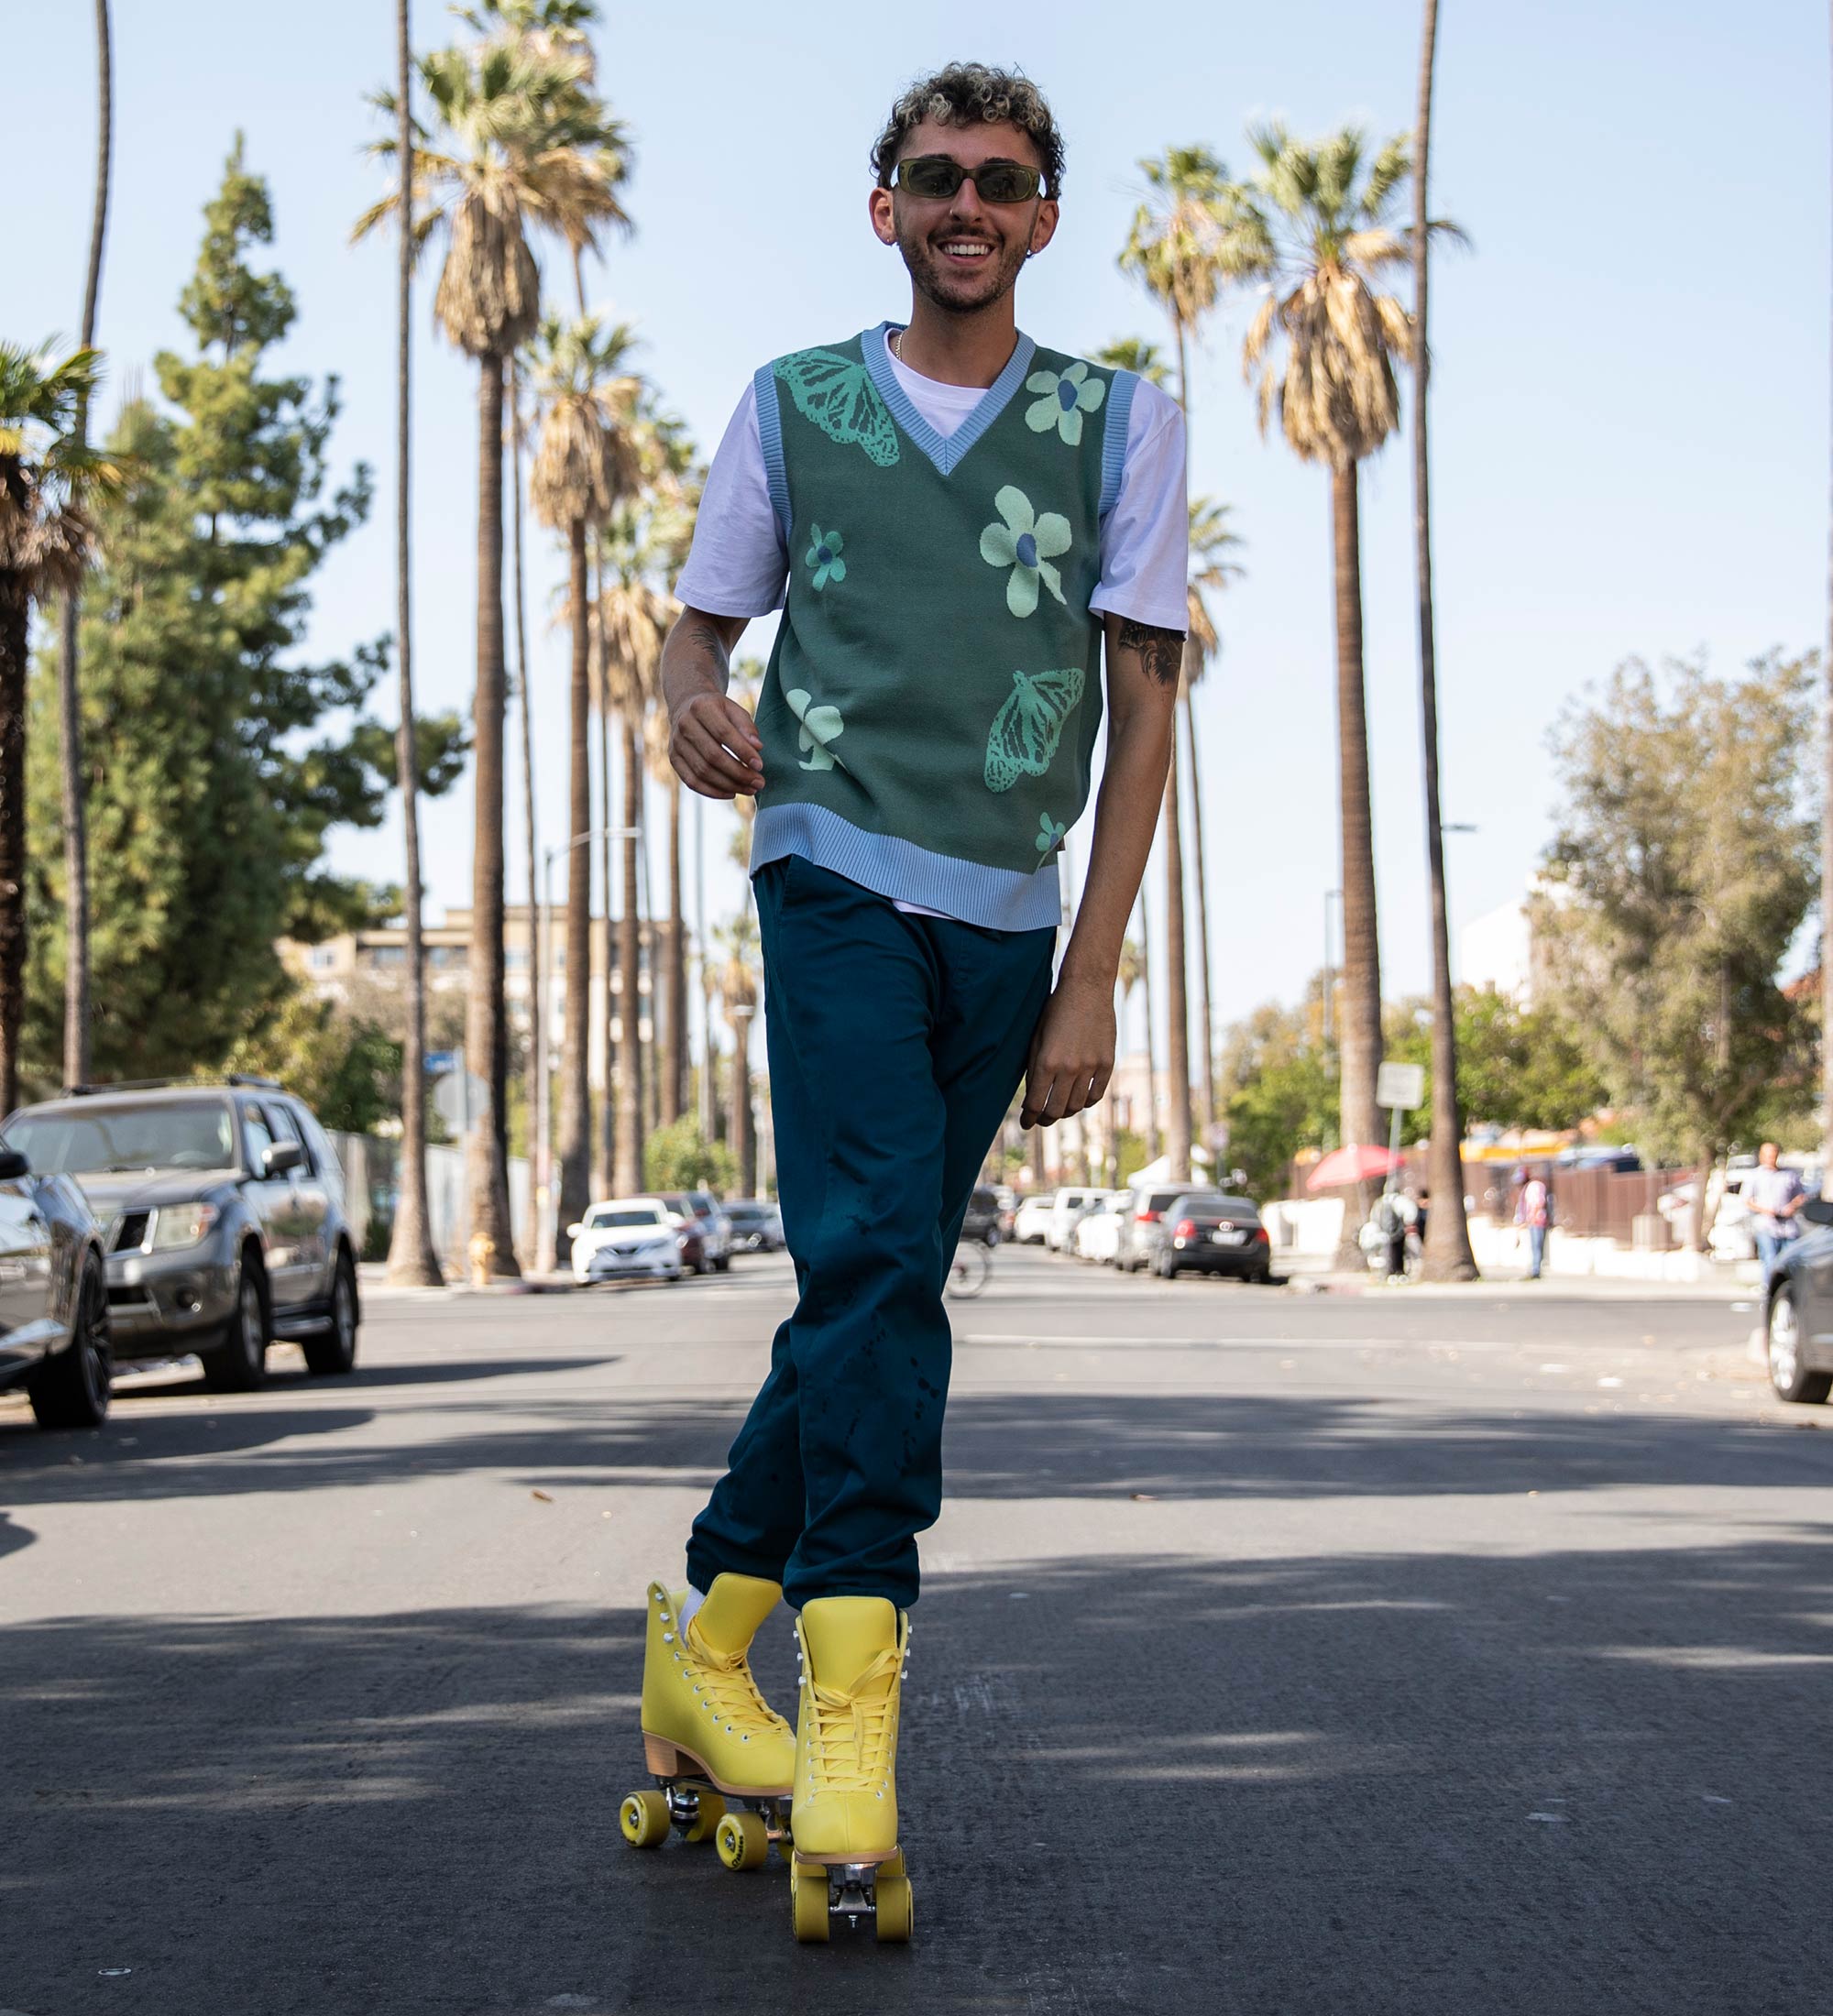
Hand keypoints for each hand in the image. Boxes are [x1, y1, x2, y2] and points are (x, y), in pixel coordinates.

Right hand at [670, 692, 764, 798]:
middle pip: (713, 756)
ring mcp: (676, 743)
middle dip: (739, 773)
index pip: (724, 734)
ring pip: (703, 772)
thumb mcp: (734, 710)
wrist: (687, 706)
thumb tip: (757, 748)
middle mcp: (685, 724)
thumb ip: (747, 727)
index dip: (743, 751)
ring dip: (729, 785)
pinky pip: (691, 781)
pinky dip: (713, 791)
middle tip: (759, 782)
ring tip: (750, 789)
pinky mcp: (673, 758)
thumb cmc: (718, 710)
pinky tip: (731, 793)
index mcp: (701, 707)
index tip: (760, 765)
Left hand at [1021, 972, 1113, 1128]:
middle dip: (1046, 1119)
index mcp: (1047, 1061)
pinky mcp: (1107, 1062)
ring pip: (1077, 1105)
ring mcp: (1091, 1066)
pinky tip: (1079, 1100)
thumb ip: (1034, 1068)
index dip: (1029, 1117)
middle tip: (1041, 1120)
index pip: (1035, 1102)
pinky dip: (1086, 1101)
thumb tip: (1032, 1096)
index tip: (1025, 1124)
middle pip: (1056, 1110)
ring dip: (1066, 1111)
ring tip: (1059, 1109)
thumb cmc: (1055, 1010)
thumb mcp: (1037, 1037)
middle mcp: (1069, 1068)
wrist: (1086, 988)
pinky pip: (1096, 1093)